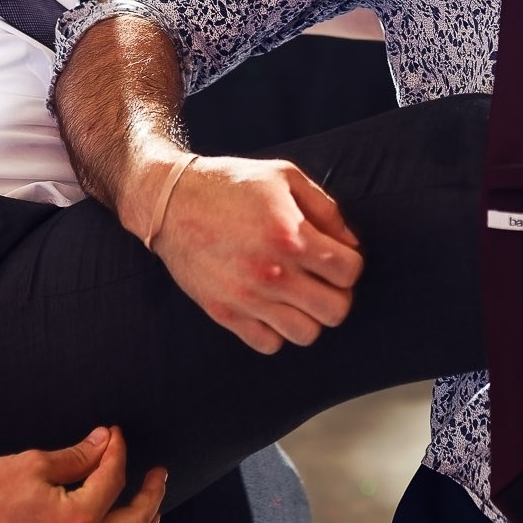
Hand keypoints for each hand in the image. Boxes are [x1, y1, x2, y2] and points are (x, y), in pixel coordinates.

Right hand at [153, 156, 363, 352]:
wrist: (171, 203)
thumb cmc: (231, 185)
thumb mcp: (285, 177)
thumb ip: (326, 209)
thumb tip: (351, 244)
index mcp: (291, 236)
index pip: (350, 271)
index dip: (350, 263)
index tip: (336, 257)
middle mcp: (272, 273)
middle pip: (336, 311)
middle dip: (338, 294)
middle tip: (323, 280)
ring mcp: (248, 298)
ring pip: (307, 334)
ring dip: (309, 316)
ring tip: (298, 295)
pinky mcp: (225, 314)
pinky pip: (270, 345)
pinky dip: (277, 331)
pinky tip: (271, 306)